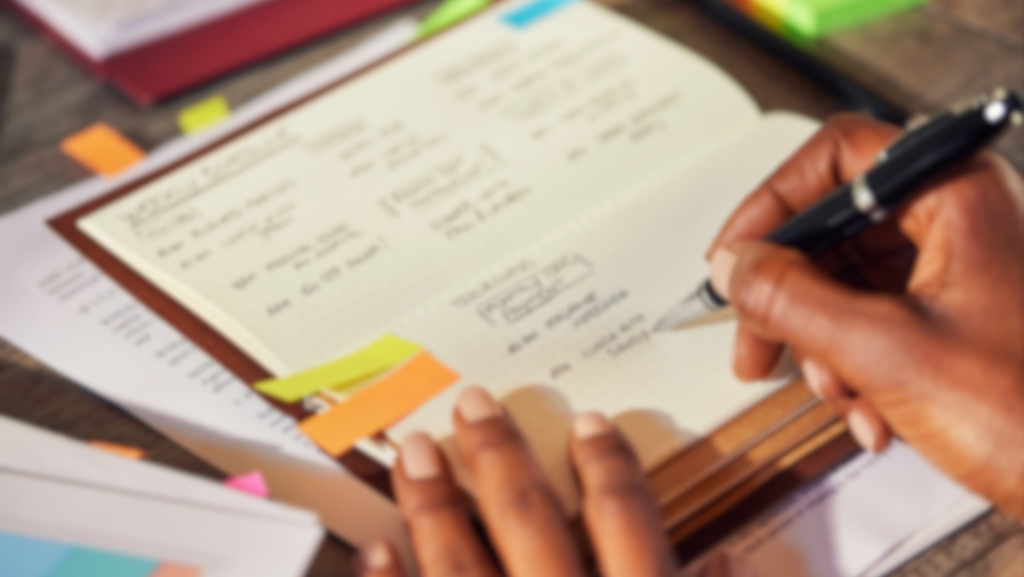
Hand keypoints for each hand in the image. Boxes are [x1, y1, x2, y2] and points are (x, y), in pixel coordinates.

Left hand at [357, 386, 677, 576]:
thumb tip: (725, 559)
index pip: (623, 519)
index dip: (608, 465)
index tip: (591, 425)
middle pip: (528, 519)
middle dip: (499, 455)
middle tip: (475, 405)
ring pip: (459, 563)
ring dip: (433, 503)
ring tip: (415, 454)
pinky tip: (375, 550)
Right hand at [707, 113, 1023, 518]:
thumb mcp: (887, 352)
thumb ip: (793, 299)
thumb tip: (736, 266)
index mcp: (956, 194)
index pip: (835, 157)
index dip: (772, 204)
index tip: (736, 255)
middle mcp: (959, 218)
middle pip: (835, 227)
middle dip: (790, 296)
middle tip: (756, 338)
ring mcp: (960, 268)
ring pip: (849, 281)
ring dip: (824, 345)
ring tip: (839, 393)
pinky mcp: (958, 314)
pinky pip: (877, 319)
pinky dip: (857, 366)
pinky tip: (872, 414)